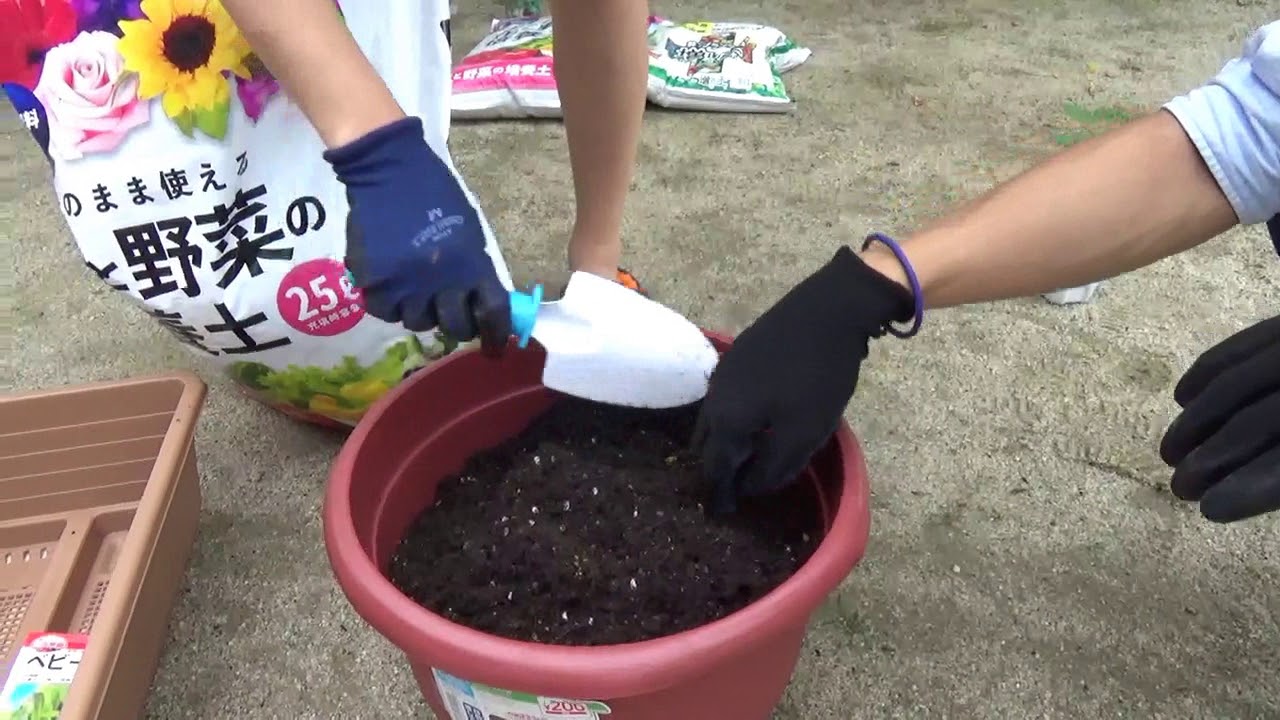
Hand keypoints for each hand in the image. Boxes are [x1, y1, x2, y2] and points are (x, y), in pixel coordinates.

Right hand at [325, 117, 510, 350]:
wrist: (387, 170)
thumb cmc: (435, 195)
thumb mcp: (469, 231)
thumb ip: (477, 270)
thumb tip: (485, 305)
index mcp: (471, 265)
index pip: (492, 315)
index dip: (497, 334)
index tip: (496, 345)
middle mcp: (440, 282)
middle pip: (455, 327)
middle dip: (458, 324)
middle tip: (452, 315)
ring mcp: (403, 285)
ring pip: (417, 322)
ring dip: (421, 311)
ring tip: (417, 291)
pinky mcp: (372, 282)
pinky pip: (385, 311)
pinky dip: (390, 303)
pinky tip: (393, 284)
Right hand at [693, 246, 914, 512]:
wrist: (827, 309)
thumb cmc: (817, 377)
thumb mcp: (804, 432)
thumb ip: (775, 468)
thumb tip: (752, 487)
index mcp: (726, 420)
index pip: (714, 468)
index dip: (721, 494)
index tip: (726, 513)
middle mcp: (715, 398)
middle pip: (705, 445)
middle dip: (716, 469)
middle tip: (735, 487)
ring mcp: (723, 374)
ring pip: (713, 420)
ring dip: (723, 443)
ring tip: (745, 458)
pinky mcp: (738, 357)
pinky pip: (724, 401)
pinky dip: (731, 420)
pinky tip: (754, 422)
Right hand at [1160, 314, 1279, 522]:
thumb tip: (1251, 483)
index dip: (1252, 489)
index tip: (1211, 511)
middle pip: (1257, 423)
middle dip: (1212, 460)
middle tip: (1179, 488)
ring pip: (1237, 385)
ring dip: (1196, 423)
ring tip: (1170, 452)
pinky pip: (1240, 345)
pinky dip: (1205, 373)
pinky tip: (1181, 398)